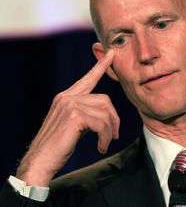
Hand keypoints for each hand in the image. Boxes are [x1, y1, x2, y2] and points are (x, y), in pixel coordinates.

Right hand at [16, 49, 119, 186]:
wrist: (39, 162)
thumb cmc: (57, 146)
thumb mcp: (73, 124)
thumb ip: (86, 112)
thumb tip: (105, 113)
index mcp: (66, 97)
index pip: (88, 78)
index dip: (101, 66)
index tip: (111, 54)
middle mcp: (67, 97)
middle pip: (105, 99)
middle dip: (114, 118)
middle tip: (114, 135)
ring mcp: (70, 104)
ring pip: (105, 112)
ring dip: (109, 131)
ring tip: (105, 143)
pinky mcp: (74, 115)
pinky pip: (102, 123)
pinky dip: (105, 137)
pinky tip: (101, 147)